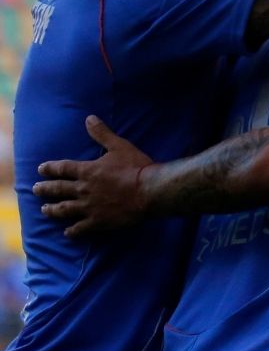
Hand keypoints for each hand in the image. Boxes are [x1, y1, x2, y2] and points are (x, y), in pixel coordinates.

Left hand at [33, 116, 155, 237]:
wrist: (150, 191)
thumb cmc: (136, 167)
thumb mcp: (119, 146)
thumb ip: (102, 134)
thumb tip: (89, 118)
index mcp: (87, 171)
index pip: (62, 168)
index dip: (50, 168)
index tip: (41, 169)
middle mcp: (83, 189)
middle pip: (58, 189)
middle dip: (45, 189)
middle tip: (36, 190)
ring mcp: (89, 207)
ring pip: (64, 209)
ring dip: (52, 210)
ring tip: (45, 210)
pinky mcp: (99, 221)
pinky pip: (81, 228)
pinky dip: (72, 231)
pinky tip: (68, 232)